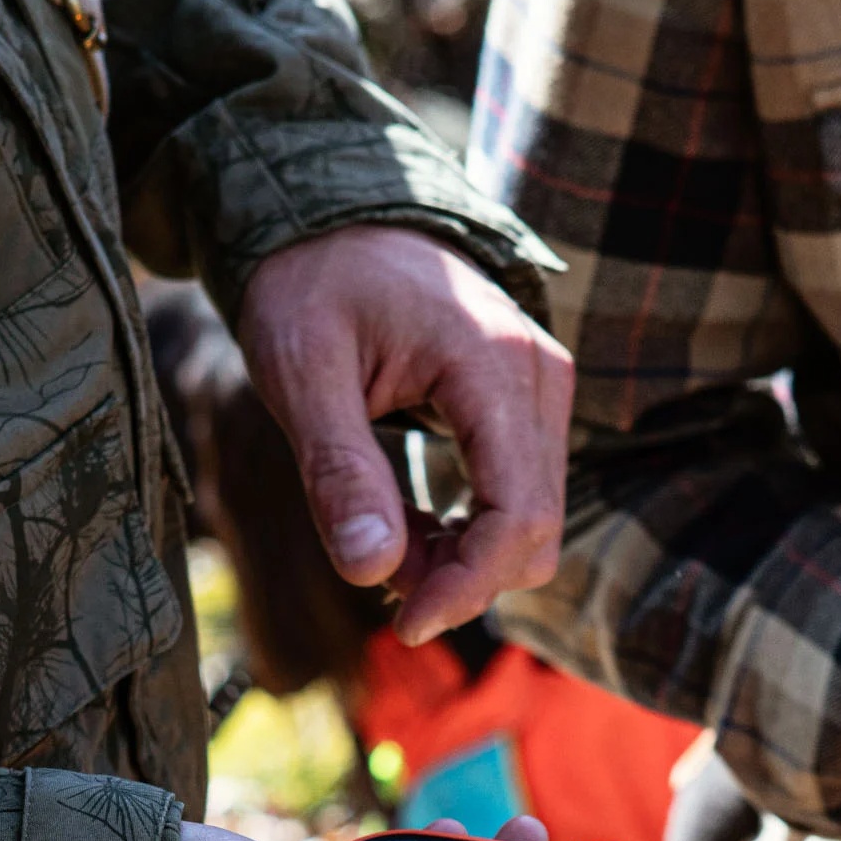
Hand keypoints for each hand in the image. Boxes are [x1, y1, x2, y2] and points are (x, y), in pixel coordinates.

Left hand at [235, 227, 572, 645]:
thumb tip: (372, 575)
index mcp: (492, 364)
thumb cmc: (309, 282)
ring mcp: (542, 391)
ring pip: (530, 526)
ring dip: (459, 561)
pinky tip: (402, 524)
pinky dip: (463, 534)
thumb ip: (339, 470)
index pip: (518, 513)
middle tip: (373, 568)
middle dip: (458, 578)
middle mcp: (540, 377)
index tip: (405, 625)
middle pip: (533, 533)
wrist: (332, 216)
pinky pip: (517, 501)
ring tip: (380, 536)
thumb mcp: (299, 371)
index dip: (467, 586)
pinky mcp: (528, 408)